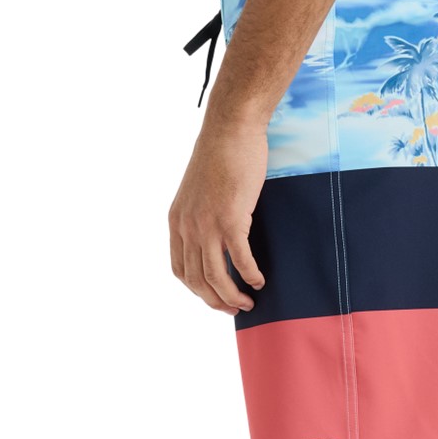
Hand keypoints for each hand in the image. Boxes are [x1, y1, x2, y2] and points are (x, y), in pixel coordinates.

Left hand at [168, 119, 267, 316]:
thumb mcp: (198, 191)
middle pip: (197, 280)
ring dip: (232, 296)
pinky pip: (241, 260)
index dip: (197, 290)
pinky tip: (260, 281)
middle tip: (234, 309)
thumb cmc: (220, 155)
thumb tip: (215, 237)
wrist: (231, 129)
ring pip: (216, 277)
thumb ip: (200, 216)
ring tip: (247, 303)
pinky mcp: (231, 219)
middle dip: (215, 301)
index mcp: (177, 221)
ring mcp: (208, 224)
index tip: (214, 297)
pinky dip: (251, 276)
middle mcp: (188, 226)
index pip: (180, 269)